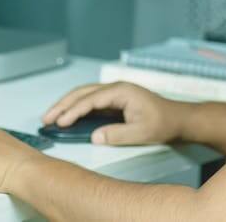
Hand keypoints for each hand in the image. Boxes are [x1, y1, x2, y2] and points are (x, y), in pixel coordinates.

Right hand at [41, 82, 189, 145]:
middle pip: (82, 93)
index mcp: (121, 91)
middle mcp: (115, 89)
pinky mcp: (115, 100)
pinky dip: (77, 108)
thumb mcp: (141, 133)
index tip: (60, 122)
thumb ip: (116, 134)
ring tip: (52, 117)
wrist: (179, 119)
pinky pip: (91, 101)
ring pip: (84, 95)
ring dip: (67, 105)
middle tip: (46, 118)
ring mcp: (115, 93)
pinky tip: (68, 117)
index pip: (90, 100)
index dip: (73, 111)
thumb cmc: (164, 122)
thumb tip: (94, 136)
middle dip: (62, 105)